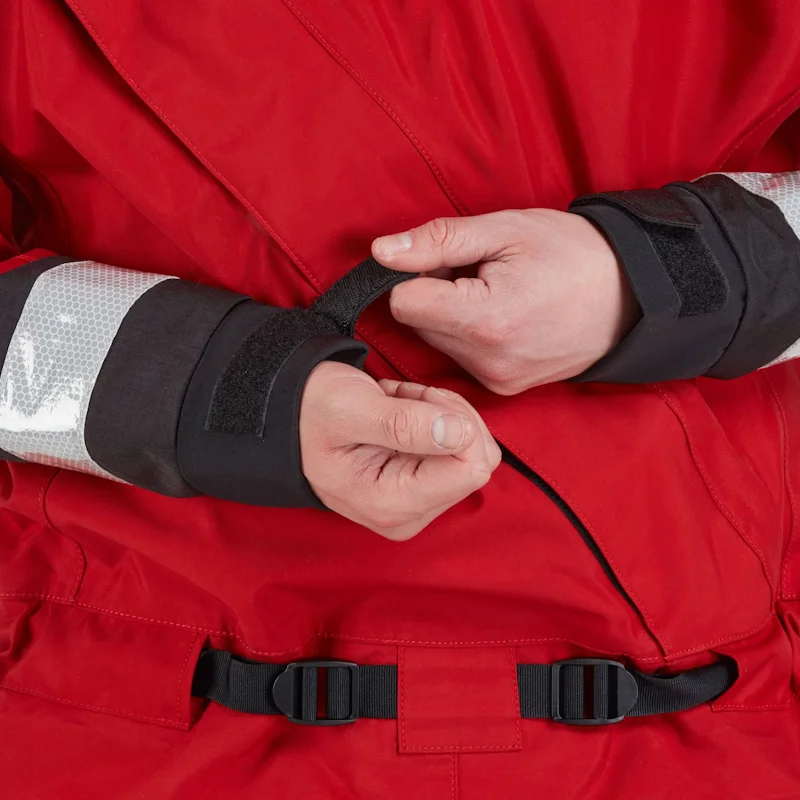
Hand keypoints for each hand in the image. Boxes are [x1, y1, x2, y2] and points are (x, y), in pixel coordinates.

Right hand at [299, 361, 501, 539]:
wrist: (289, 415)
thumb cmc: (310, 411)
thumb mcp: (350, 408)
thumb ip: (404, 425)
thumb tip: (460, 435)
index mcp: (392, 505)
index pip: (472, 468)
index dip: (453, 421)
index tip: (412, 401)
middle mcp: (410, 514)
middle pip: (476, 459)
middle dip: (446, 415)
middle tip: (401, 400)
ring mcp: (418, 504)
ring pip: (472, 449)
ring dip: (438, 412)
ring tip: (394, 404)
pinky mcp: (423, 488)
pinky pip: (460, 447)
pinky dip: (435, 417)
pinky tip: (399, 411)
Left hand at [372, 209, 639, 393]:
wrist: (630, 297)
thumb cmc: (572, 255)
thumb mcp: (505, 230)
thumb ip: (438, 241)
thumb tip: (382, 252)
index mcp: (485, 320)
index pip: (403, 303)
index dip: (414, 275)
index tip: (444, 261)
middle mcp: (486, 361)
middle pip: (418, 324)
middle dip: (435, 295)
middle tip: (480, 275)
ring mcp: (496, 380)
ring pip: (437, 343)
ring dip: (452, 317)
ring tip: (497, 295)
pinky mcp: (503, 389)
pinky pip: (461, 358)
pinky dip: (470, 336)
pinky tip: (504, 317)